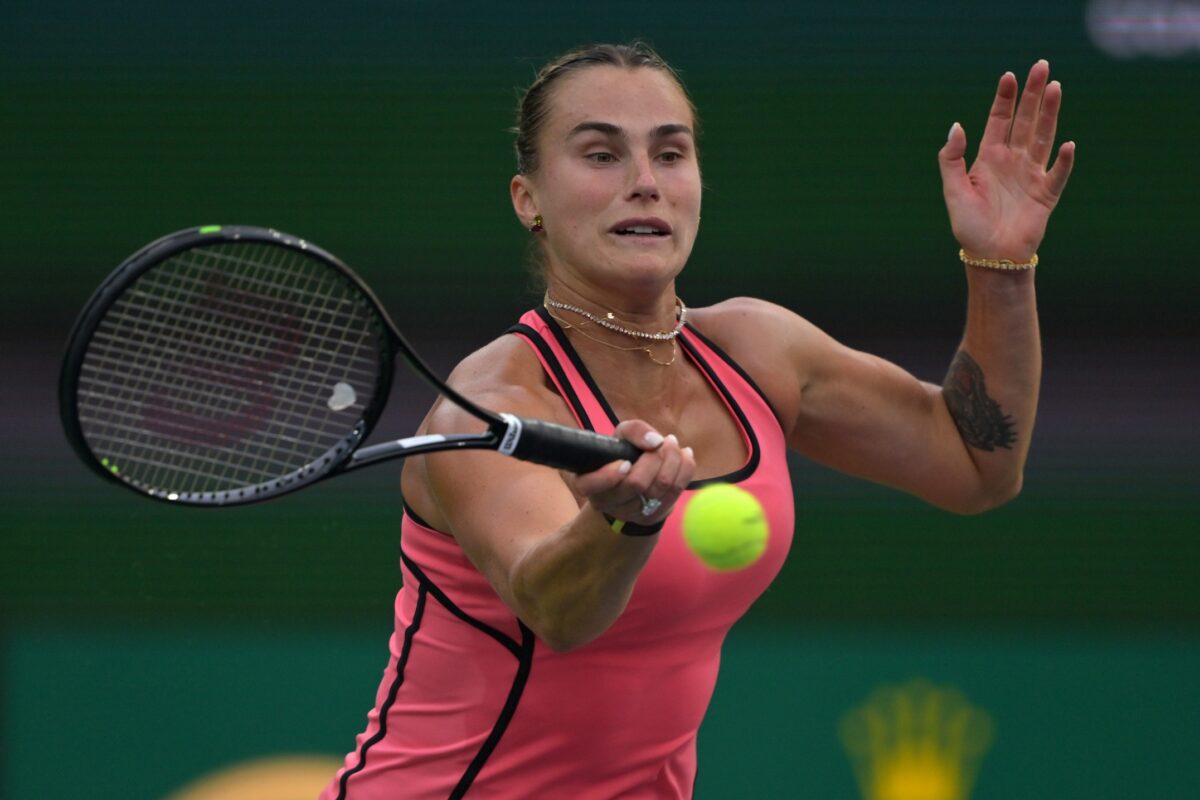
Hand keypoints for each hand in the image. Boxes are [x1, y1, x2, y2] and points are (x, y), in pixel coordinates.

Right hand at [573, 420, 694, 525]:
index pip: (591, 485)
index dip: (608, 475)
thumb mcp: (621, 436)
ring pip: (660, 487)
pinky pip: (676, 491)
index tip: (625, 462)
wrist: (634, 482)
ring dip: (673, 460)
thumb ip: (634, 431)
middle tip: (663, 441)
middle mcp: (608, 502)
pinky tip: (684, 455)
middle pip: (636, 483)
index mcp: (589, 482)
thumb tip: (655, 441)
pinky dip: (685, 468)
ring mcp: (632, 513)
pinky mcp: (655, 516)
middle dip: (655, 457)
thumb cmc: (623, 454)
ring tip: (672, 443)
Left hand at [938, 60, 1075, 260]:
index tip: (1008, 75)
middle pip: (1025, 121)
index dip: (1004, 99)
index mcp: (989, 158)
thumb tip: (957, 125)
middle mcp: (1012, 162)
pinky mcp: (1046, 195)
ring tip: (1054, 88)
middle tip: (1041, 66)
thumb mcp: (953, 191)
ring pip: (1043, 138)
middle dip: (1032, 94)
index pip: (999, 121)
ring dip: (1049, 114)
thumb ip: (951, 159)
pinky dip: (1063, 162)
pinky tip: (1068, 146)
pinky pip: (1057, 175)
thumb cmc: (969, 226)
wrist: (990, 257)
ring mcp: (1031, 176)